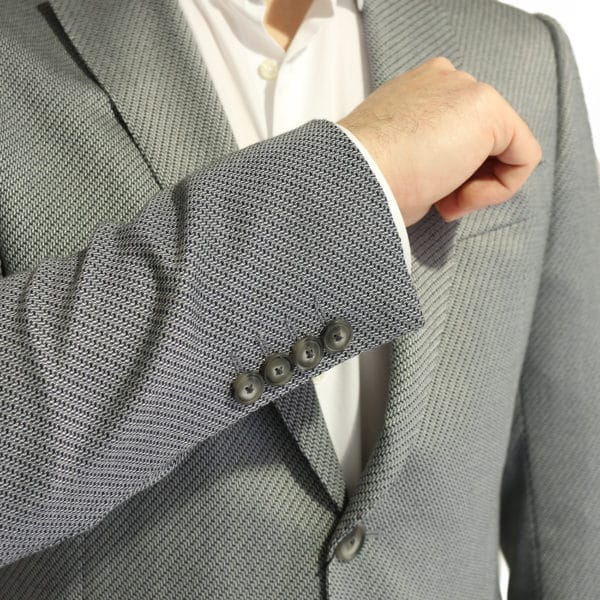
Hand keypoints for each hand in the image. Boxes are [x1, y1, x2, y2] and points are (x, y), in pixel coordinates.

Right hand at [337, 56, 542, 226]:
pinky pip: (523, 157)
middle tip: (439, 202)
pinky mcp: (489, 110)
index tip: (426, 192)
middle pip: (482, 138)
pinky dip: (500, 188)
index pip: (456, 130)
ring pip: (504, 148)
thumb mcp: (392, 156)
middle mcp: (445, 79)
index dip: (448, 170)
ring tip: (445, 202)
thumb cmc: (364, 180)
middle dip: (467, 177)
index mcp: (416, 89)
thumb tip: (443, 173)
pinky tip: (462, 198)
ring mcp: (467, 89)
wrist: (355, 178)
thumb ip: (421, 150)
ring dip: (479, 186)